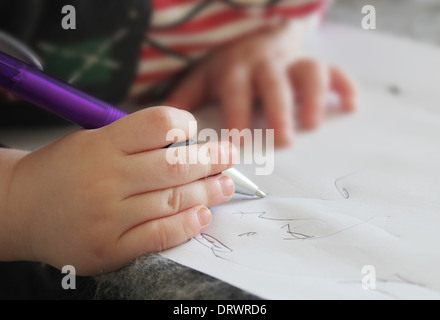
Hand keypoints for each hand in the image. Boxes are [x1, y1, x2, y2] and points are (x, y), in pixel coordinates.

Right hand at [2, 107, 235, 274]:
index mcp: (101, 145)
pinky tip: (203, 214)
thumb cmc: (60, 171)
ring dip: (208, 191)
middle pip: (176, 164)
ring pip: (174, 199)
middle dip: (212, 159)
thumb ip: (132, 141)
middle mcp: (107, 178)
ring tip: (225, 185)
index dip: (185, 123)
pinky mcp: (111, 247)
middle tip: (229, 156)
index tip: (195, 129)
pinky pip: (160, 235)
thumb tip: (185, 144)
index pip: (159, 123)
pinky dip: (187, 224)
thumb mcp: (89, 140)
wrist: (18, 208)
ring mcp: (109, 216)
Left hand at [165, 24, 356, 146]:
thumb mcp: (202, 77)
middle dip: (279, 109)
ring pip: (307, 70)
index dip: (237, 114)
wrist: (254, 35)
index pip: (235, 91)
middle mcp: (265, 64)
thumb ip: (185, 99)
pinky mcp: (311, 63)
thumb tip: (164, 129)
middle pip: (273, 82)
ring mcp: (291, 62)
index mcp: (235, 70)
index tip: (238, 142)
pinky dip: (344, 85)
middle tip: (283, 140)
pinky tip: (351, 105)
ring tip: (314, 123)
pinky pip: (333, 69)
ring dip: (314, 95)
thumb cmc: (227, 66)